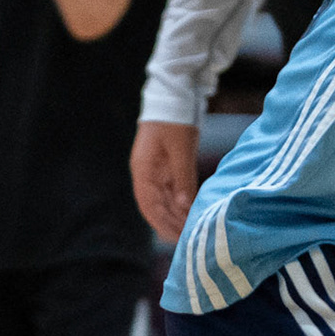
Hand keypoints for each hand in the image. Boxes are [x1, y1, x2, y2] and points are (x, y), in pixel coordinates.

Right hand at [132, 119, 200, 243]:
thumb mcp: (181, 148)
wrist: (174, 96)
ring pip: (164, 201)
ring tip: (191, 231)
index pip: (149, 204)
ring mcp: (156, 171)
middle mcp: (146, 174)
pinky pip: (172, 191)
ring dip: (175, 216)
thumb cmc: (174, 119)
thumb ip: (183, 177)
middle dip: (169, 224)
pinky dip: (180, 204)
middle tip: (187, 240)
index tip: (176, 236)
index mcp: (143, 170)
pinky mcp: (167, 167)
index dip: (162, 222)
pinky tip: (190, 214)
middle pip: (155, 206)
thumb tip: (185, 206)